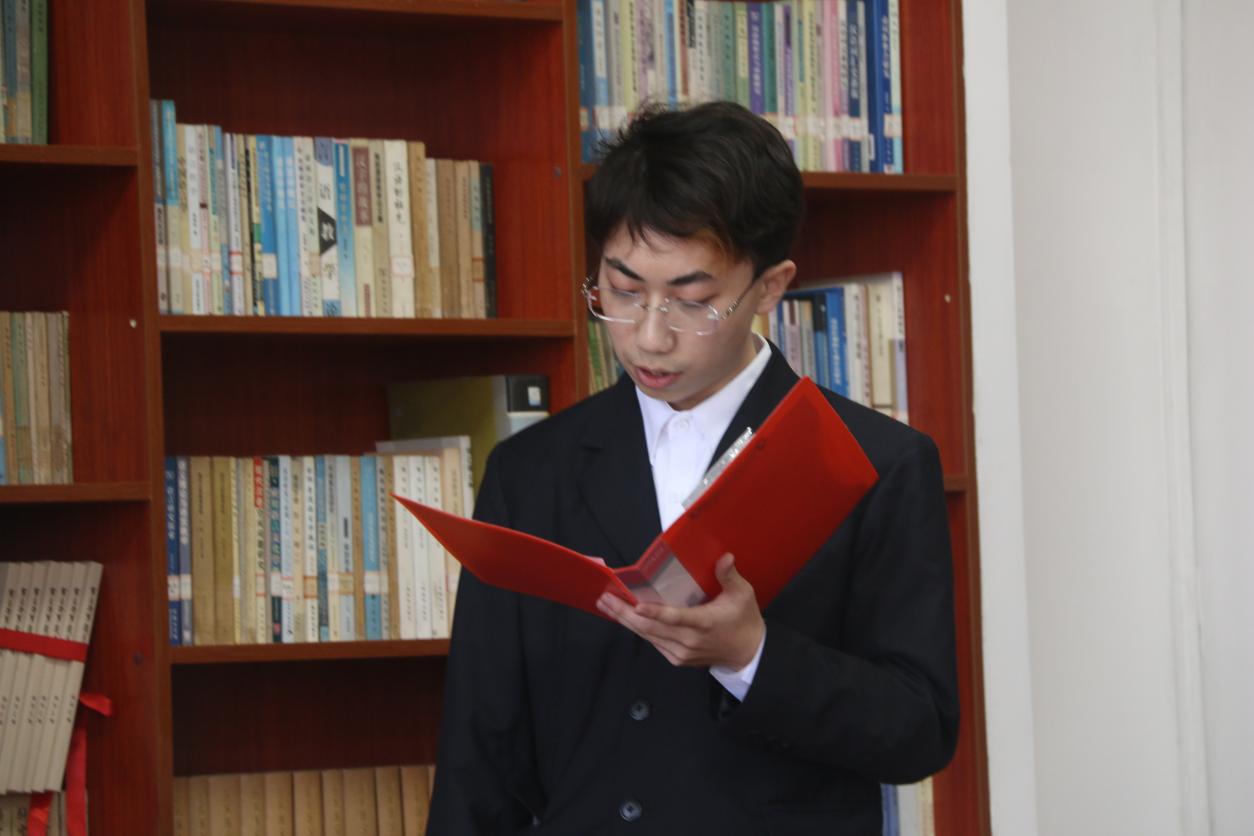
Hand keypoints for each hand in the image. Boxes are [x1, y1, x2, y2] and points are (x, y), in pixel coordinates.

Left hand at [596, 554, 764, 669]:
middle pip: (651, 628)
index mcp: (704, 623)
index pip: (676, 618)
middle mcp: (688, 641)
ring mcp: (680, 652)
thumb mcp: (742, 594)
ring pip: (647, 636)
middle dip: (625, 613)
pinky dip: (638, 629)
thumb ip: (729, 576)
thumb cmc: (743, 620)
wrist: (747, 653)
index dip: (655, 613)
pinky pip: (653, 642)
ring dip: (625, 620)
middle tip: (605, 599)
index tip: (636, 605)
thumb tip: (725, 557)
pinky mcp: (677, 658)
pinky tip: (625, 617)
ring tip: (607, 605)